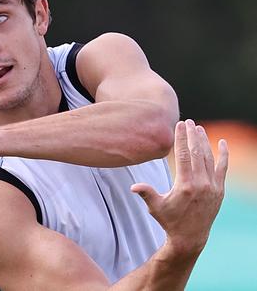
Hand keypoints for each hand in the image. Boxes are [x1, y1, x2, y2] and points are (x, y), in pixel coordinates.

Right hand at [131, 119, 228, 255]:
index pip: (184, 155)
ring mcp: (213, 186)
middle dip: (193, 135)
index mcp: (185, 185)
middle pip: (197, 153)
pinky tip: (222, 142)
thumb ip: (146, 193)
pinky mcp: (220, 190)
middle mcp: (202, 184)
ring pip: (209, 158)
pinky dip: (223, 155)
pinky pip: (223, 168)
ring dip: (205, 142)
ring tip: (199, 128)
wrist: (190, 237)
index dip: (181, 138)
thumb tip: (133, 186)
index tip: (180, 125)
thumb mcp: (155, 207)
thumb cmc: (169, 221)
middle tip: (188, 121)